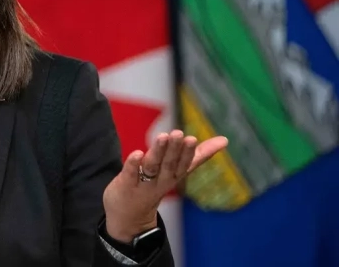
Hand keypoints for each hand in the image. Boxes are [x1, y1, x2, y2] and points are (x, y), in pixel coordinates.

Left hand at [102, 130, 227, 241]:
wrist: (130, 217)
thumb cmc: (156, 186)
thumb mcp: (178, 172)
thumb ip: (199, 156)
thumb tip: (225, 140)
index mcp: (174, 175)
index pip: (183, 164)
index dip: (188, 153)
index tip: (192, 138)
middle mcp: (161, 180)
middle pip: (169, 164)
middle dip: (174, 149)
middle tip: (178, 133)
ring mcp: (143, 183)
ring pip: (152, 167)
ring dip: (158, 152)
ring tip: (162, 136)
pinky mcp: (126, 183)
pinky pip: (131, 174)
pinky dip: (134, 164)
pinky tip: (136, 153)